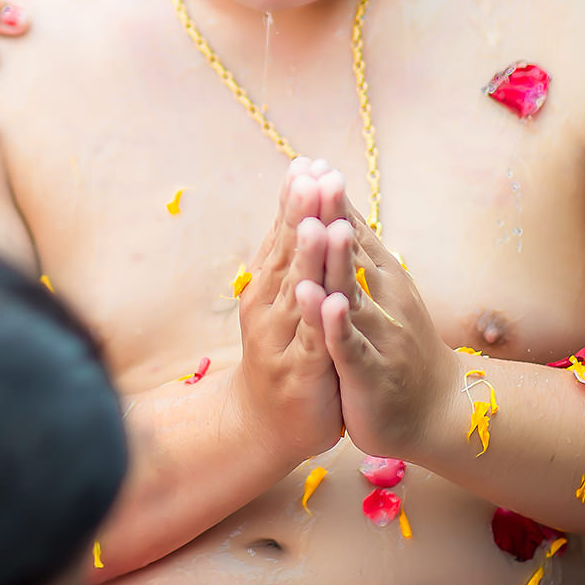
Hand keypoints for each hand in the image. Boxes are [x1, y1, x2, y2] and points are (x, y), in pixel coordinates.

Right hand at [228, 159, 343, 464]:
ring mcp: (283, 338)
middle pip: (289, 254)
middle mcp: (270, 305)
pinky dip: (315, 318)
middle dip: (303, 216)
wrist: (264, 422)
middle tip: (313, 178)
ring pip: (298, 292)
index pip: (284, 233)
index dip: (296, 201)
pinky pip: (311, 341)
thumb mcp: (284, 298)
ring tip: (316, 225)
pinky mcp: (302, 372)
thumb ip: (289, 255)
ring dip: (306, 259)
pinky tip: (320, 297)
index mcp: (270, 284)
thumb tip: (297, 203)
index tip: (308, 162)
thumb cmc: (281, 352)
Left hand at [303, 162, 452, 460]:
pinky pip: (351, 344)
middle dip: (333, 216)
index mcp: (382, 278)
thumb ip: (360, 254)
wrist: (439, 412)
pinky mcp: (370, 371)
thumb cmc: (402, 347)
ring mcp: (379, 334)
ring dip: (336, 261)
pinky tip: (328, 303)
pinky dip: (338, 324)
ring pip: (352, 292)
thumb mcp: (382, 294)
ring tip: (319, 228)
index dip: (334, 200)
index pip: (353, 231)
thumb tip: (340, 208)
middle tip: (317, 177)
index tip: (313, 163)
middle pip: (353, 252)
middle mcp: (384, 299)